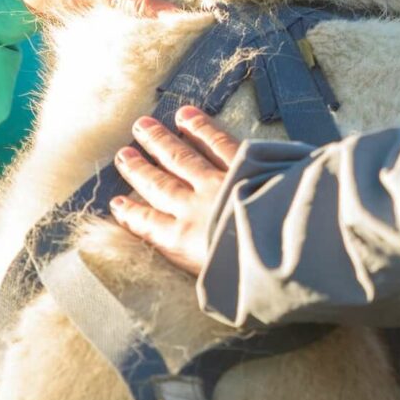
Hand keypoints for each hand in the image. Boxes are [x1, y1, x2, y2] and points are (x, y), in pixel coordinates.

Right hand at [108, 107, 243, 276]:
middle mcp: (194, 208)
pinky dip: (200, 128)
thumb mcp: (220, 282)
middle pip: (160, 186)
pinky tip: (186, 116)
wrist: (282, 245)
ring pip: (181, 159)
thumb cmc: (252, 273)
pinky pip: (217, 142)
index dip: (132, 213)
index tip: (117, 203)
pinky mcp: (243, 164)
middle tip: (122, 155)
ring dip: (161, 142)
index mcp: (184, 242)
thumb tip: (203, 271)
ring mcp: (216, 183)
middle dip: (139, 170)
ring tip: (142, 126)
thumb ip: (206, 271)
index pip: (150, 225)